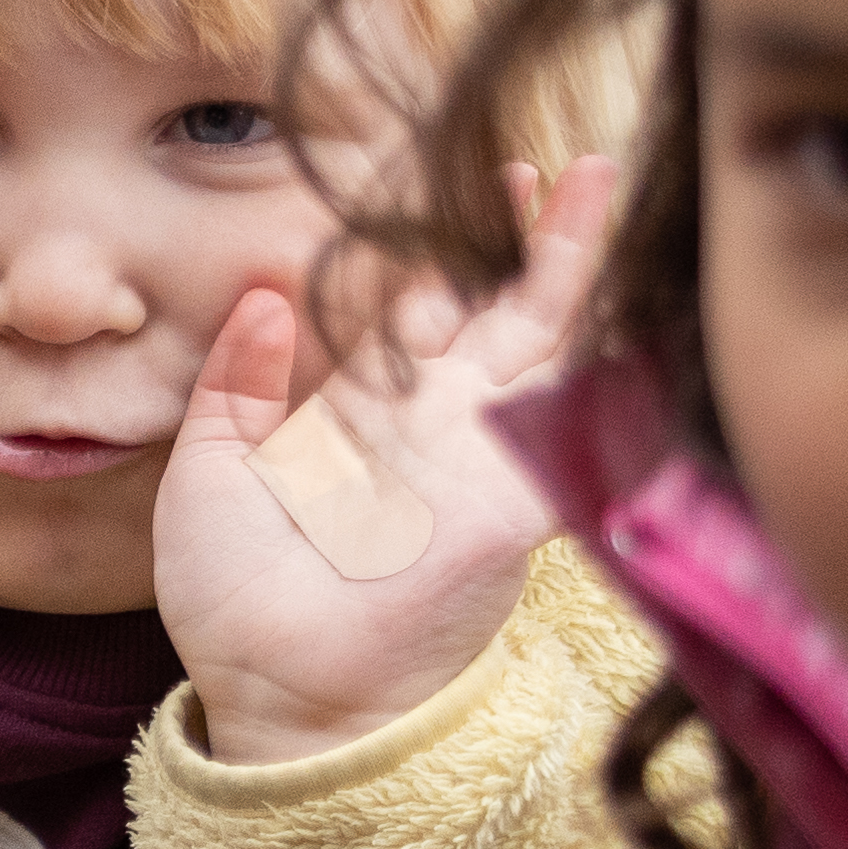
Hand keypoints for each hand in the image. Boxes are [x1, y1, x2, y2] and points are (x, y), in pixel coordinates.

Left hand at [150, 153, 623, 766]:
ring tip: (599, 177)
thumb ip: (237, 384)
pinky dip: (607, 348)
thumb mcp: (211, 471)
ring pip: (548, 335)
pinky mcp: (521, 491)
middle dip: (530, 235)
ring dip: (575, 260)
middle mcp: (435, 423)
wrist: (282, 686)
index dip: (439, 247)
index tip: (457, 183)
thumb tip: (263, 293)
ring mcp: (486, 452)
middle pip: (498, 307)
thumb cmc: (238, 597)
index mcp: (363, 414)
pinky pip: (576, 410)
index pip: (416, 308)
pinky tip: (636, 283)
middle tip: (550, 162)